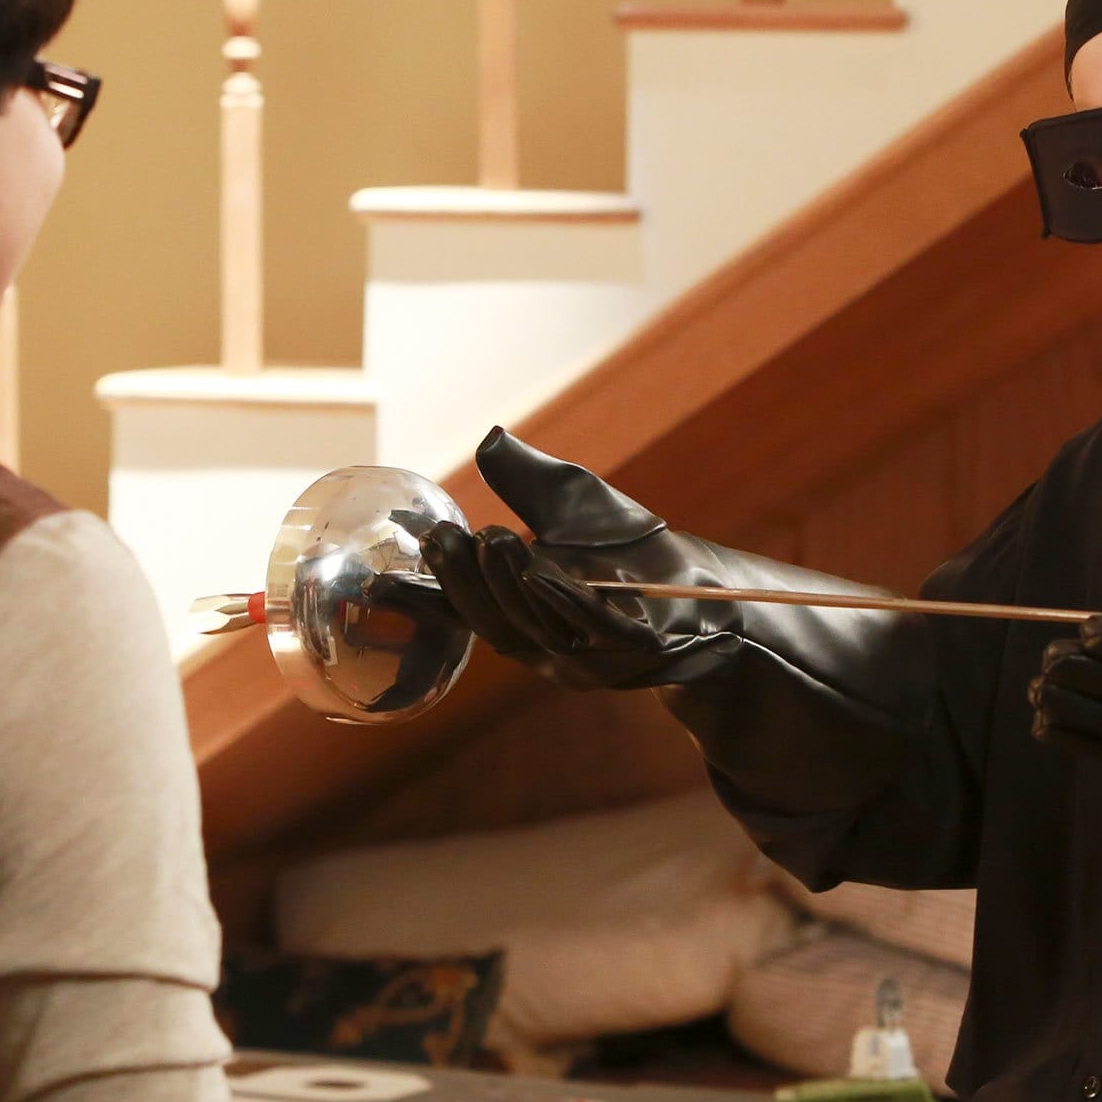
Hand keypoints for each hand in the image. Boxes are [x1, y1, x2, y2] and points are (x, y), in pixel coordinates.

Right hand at [407, 429, 738, 690]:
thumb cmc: (634, 552)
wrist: (709, 592)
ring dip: (510, 588)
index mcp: (526, 622)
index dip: (431, 593)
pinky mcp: (636, 652)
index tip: (392, 564)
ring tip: (489, 541)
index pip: (468, 613)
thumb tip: (488, 442)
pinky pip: (595, 629)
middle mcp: (550, 651)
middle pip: (495, 624)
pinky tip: (544, 571)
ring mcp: (592, 659)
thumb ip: (529, 481)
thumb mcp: (575, 508)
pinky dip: (566, 602)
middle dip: (466, 583)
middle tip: (444, 538)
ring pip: (539, 629)